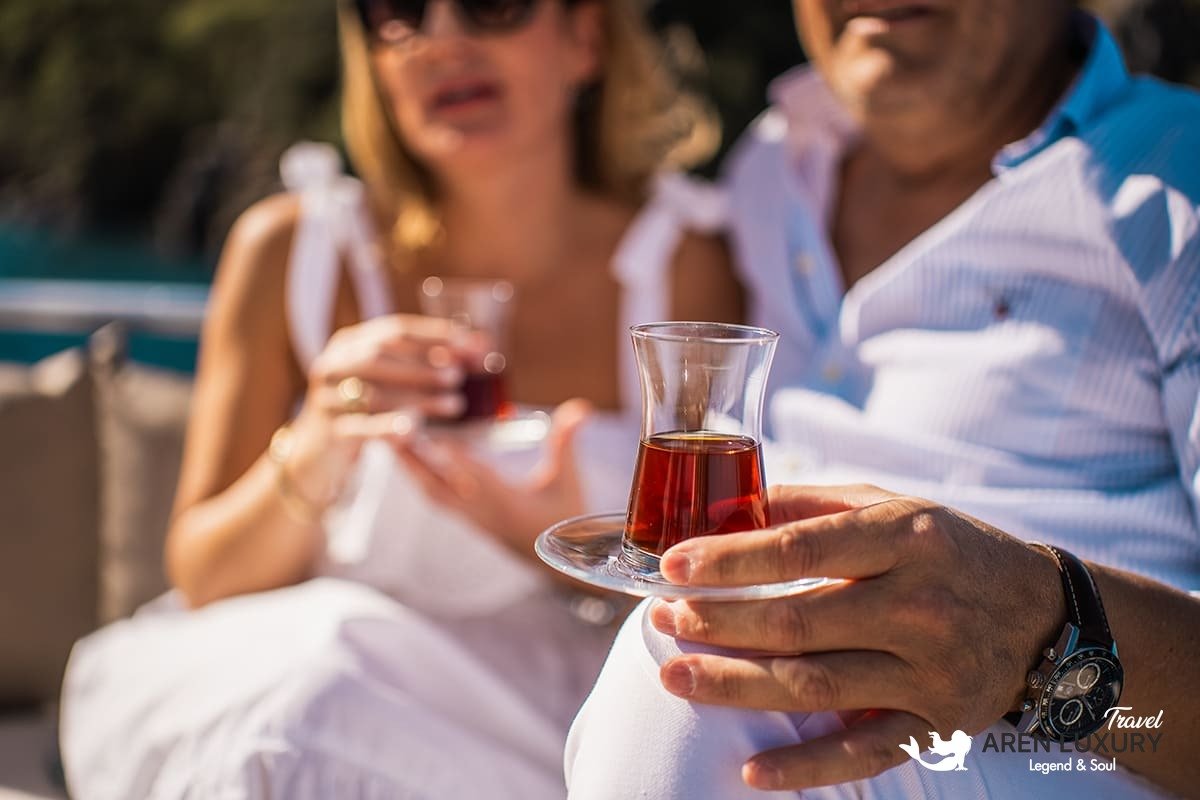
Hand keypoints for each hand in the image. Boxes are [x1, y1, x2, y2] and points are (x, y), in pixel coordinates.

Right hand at [286, 313, 485, 501]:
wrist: (320, 453)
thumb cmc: (367, 410)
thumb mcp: (394, 382)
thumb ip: (431, 362)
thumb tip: (482, 345)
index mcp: (350, 343)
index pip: (394, 331)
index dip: (434, 335)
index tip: (469, 344)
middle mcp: (333, 363)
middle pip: (381, 356)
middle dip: (424, 364)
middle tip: (458, 376)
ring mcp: (326, 396)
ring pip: (374, 393)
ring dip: (418, 397)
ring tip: (454, 404)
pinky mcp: (328, 430)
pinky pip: (360, 427)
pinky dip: (387, 427)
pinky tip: (414, 429)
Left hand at [394, 399, 590, 557]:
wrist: (565, 565)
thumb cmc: (569, 520)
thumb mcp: (570, 479)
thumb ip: (567, 441)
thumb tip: (581, 407)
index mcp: (506, 503)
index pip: (469, 474)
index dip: (445, 452)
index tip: (424, 427)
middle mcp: (483, 513)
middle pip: (437, 485)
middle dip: (412, 460)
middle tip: (388, 432)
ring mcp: (475, 520)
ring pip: (434, 493)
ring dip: (411, 469)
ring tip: (390, 443)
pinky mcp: (473, 522)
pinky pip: (440, 499)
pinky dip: (424, 478)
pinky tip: (414, 464)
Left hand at [648, 484, 1066, 790]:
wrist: (1046, 616)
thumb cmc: (951, 550)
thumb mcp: (892, 506)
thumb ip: (812, 504)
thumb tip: (727, 509)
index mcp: (904, 539)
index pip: (800, 549)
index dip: (729, 560)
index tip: (672, 566)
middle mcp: (918, 605)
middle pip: (798, 621)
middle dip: (719, 622)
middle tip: (661, 619)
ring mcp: (929, 671)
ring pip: (816, 686)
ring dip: (736, 685)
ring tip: (675, 675)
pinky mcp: (937, 722)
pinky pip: (865, 753)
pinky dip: (807, 766)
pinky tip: (751, 770)